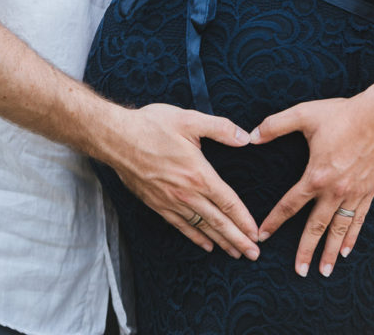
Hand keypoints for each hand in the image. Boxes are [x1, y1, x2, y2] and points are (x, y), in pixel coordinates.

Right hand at [104, 102, 259, 260]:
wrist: (116, 138)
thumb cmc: (152, 126)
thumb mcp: (189, 119)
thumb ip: (220, 128)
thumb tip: (245, 137)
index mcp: (198, 173)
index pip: (228, 202)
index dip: (244, 219)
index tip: (257, 233)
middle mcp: (186, 193)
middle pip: (218, 221)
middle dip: (238, 239)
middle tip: (254, 254)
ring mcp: (171, 201)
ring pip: (202, 228)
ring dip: (221, 242)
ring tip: (236, 253)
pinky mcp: (157, 204)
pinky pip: (181, 226)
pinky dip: (196, 238)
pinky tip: (206, 245)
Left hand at [250, 94, 373, 277]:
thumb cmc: (342, 114)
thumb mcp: (304, 114)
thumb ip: (275, 125)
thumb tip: (251, 136)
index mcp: (316, 176)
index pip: (290, 205)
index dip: (274, 221)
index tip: (262, 236)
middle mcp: (335, 191)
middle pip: (316, 227)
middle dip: (305, 250)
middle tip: (298, 272)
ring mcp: (354, 193)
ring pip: (339, 230)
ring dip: (330, 252)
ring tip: (323, 272)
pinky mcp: (369, 191)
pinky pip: (359, 220)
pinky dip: (352, 238)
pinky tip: (346, 251)